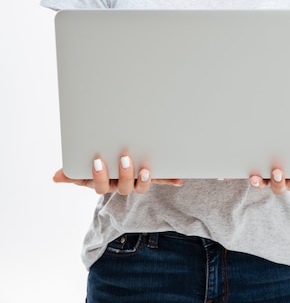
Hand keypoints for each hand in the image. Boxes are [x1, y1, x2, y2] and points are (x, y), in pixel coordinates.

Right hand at [53, 155, 182, 194]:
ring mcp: (136, 182)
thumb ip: (72, 174)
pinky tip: (178, 179)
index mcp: (105, 183)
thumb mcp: (85, 171)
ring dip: (144, 179)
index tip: (98, 161)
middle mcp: (121, 185)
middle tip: (124, 157)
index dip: (99, 176)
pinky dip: (170, 179)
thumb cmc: (101, 169)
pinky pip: (161, 180)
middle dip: (123, 173)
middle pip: (122, 187)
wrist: (120, 171)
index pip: (100, 185)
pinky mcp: (151, 178)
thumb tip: (55, 176)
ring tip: (145, 168)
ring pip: (140, 186)